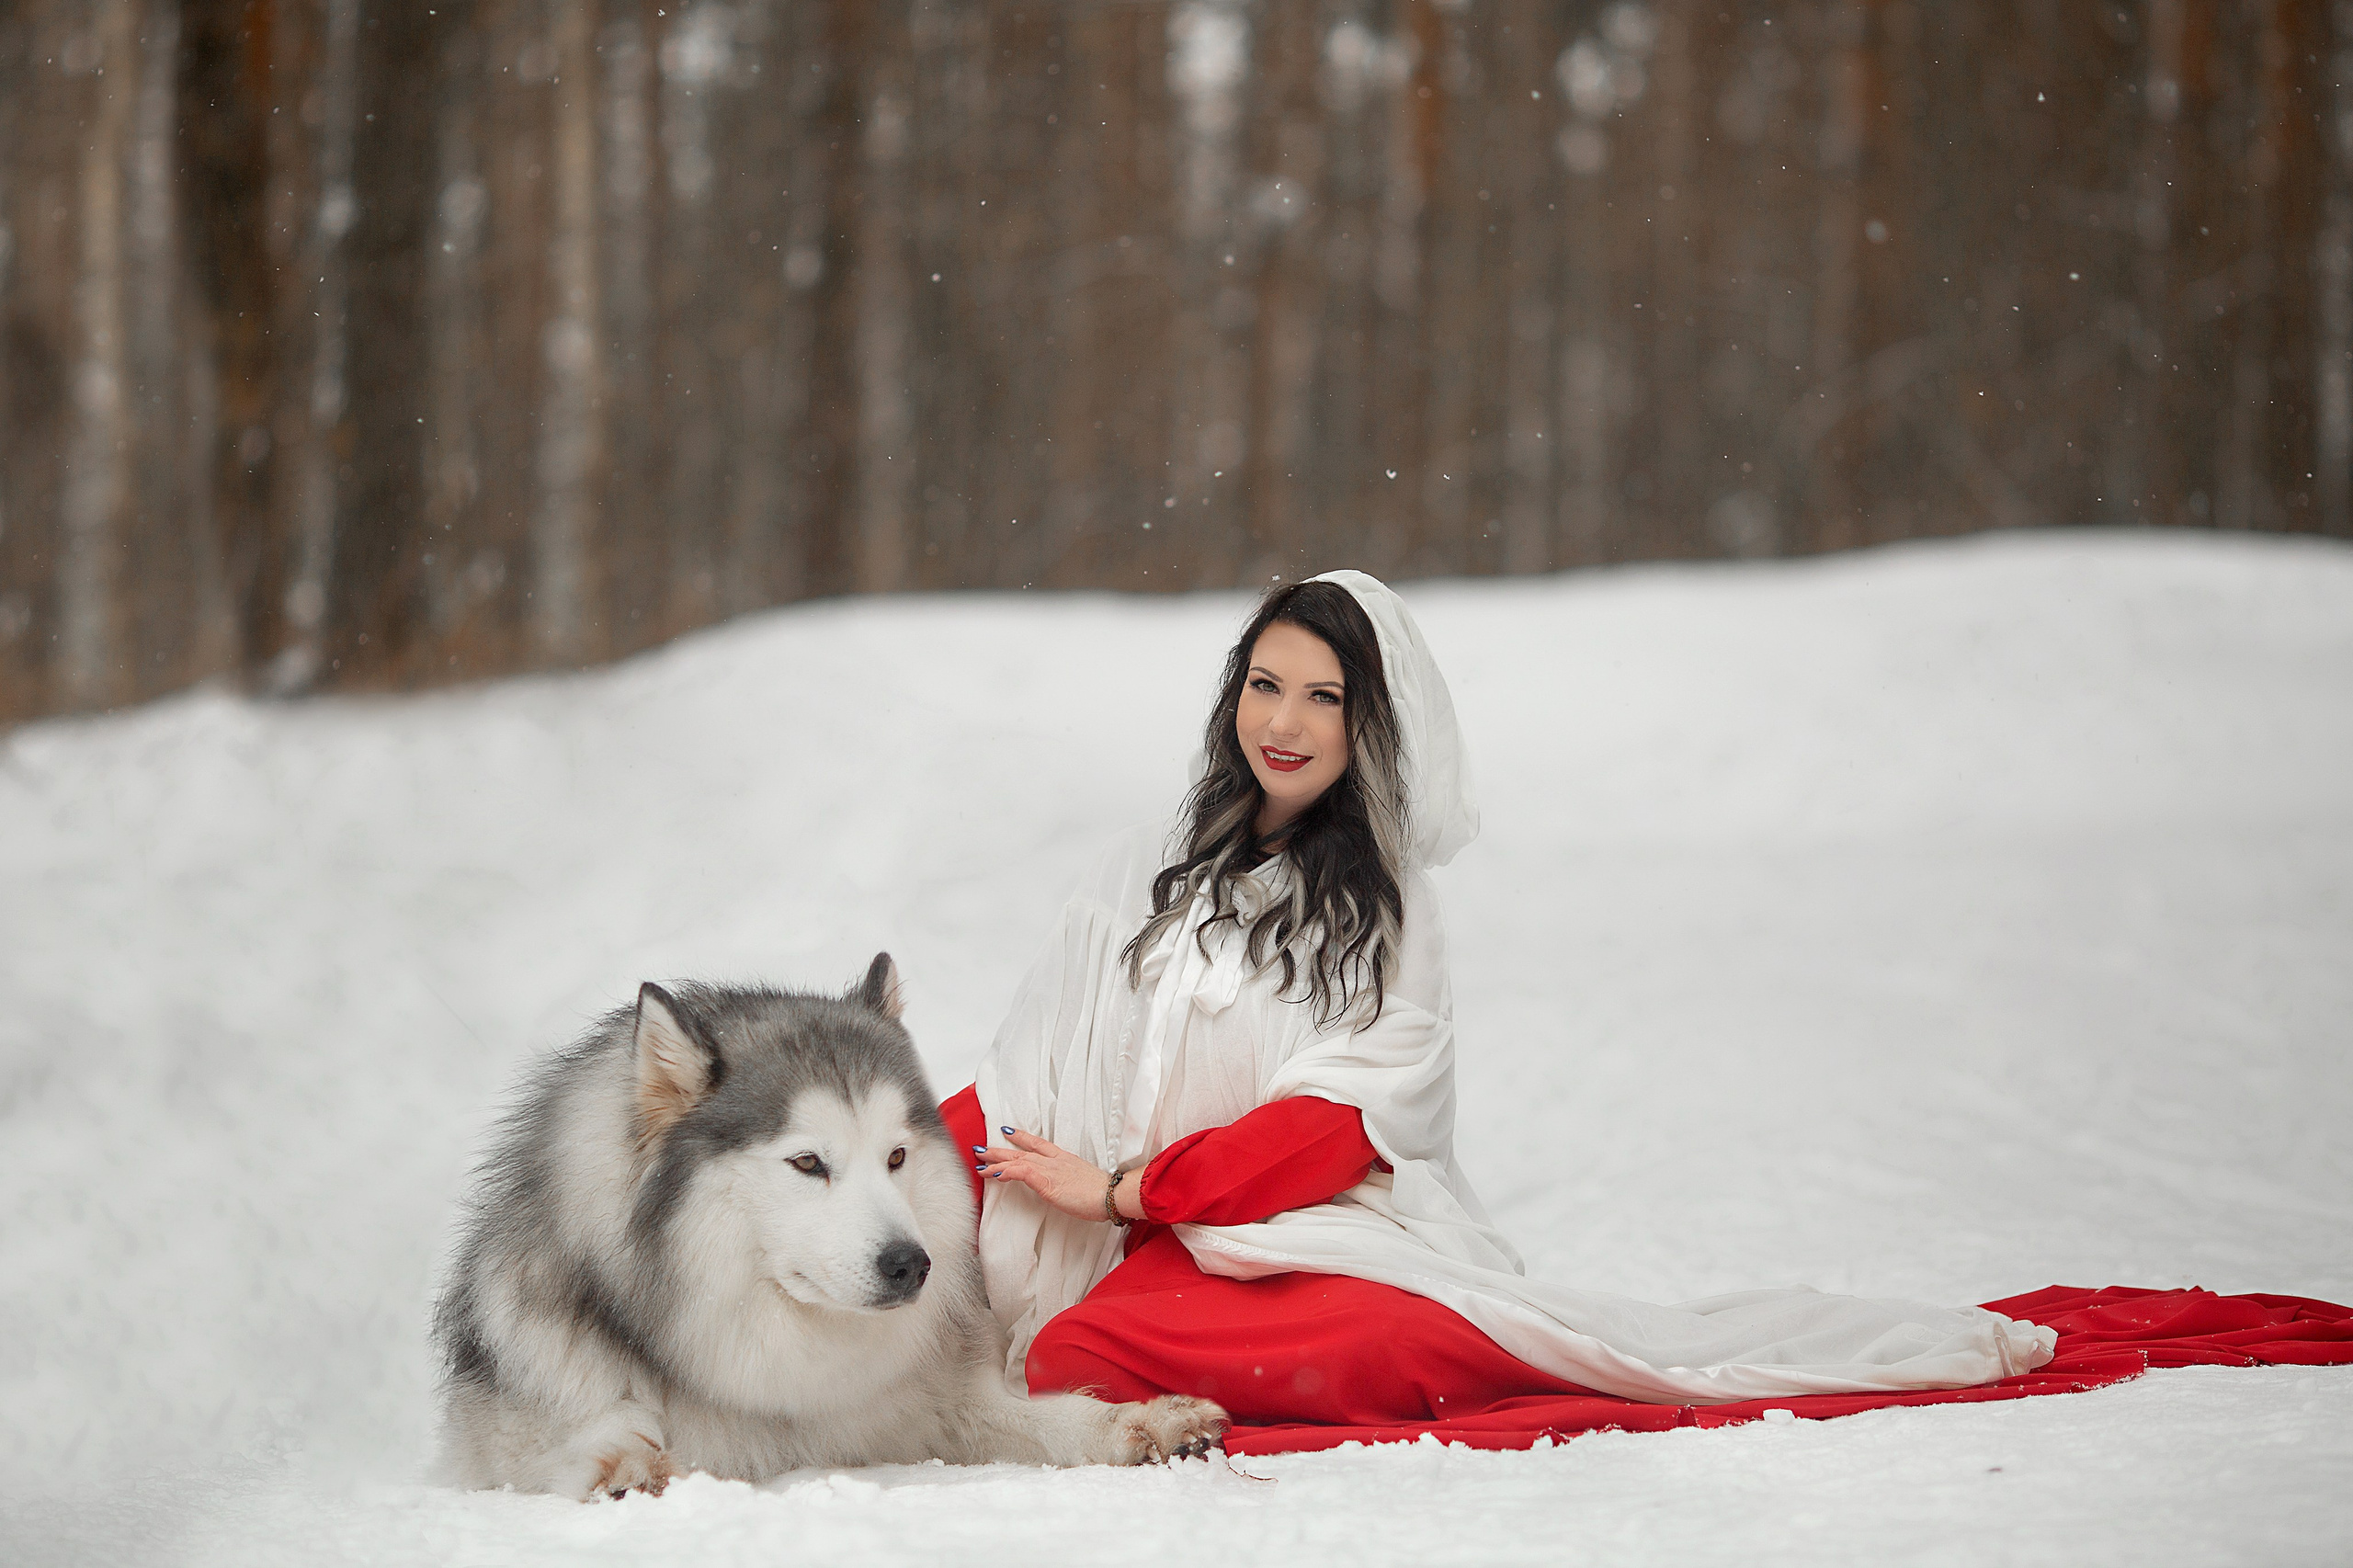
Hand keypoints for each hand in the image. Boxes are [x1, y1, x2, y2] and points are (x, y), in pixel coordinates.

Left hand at [974, 1128, 1143, 1224]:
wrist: (1111, 1195)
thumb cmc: (1101, 1193)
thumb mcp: (1081, 1182)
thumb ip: (1068, 1180)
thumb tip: (1064, 1186)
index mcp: (1063, 1159)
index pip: (1037, 1143)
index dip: (1021, 1137)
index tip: (1007, 1131)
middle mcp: (1053, 1161)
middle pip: (1020, 1152)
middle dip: (999, 1150)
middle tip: (981, 1148)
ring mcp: (1049, 1170)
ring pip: (1017, 1161)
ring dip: (996, 1161)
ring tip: (979, 1162)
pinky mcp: (1047, 1182)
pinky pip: (1022, 1173)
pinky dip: (1008, 1171)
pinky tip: (995, 1173)